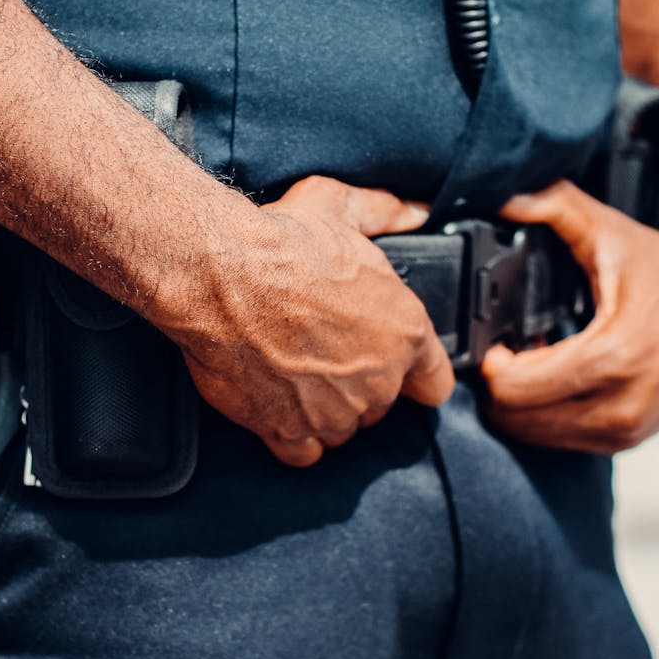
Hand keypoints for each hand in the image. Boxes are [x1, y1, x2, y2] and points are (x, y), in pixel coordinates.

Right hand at [158, 175, 454, 466]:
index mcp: (405, 331)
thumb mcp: (340, 206)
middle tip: (328, 356)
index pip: (436, 382)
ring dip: (327, 414)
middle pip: (381, 406)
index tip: (403, 371)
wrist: (221, 277)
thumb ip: (385, 211)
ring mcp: (333, 412)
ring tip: (300, 382)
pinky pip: (304, 453)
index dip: (418, 377)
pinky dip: (295, 438)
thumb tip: (415, 211)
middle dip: (361, 387)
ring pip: (342, 431)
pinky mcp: (287, 429)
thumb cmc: (281, 243)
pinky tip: (281, 413)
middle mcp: (377, 381)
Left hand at [481, 181, 658, 453]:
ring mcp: (626, 429)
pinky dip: (545, 417)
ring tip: (529, 366)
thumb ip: (555, 207)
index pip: (513, 388)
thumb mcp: (613, 234)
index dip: (490, 365)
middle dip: (498, 388)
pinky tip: (553, 382)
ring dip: (520, 406)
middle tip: (504, 354)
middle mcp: (621, 404)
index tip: (494, 342)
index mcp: (613, 356)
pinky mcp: (628, 441)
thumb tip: (507, 193)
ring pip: (535, 436)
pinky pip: (562, 442)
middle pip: (516, 418)